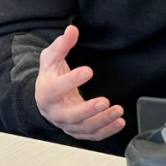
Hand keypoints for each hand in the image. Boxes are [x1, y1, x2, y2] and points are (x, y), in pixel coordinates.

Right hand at [35, 25, 124, 140]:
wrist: (46, 98)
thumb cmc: (50, 77)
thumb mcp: (51, 59)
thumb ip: (61, 45)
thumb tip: (72, 30)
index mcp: (46, 93)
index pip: (55, 89)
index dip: (70, 81)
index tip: (87, 71)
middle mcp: (56, 112)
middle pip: (70, 116)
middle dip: (88, 110)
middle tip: (104, 102)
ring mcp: (67, 124)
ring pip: (83, 128)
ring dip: (102, 121)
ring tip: (118, 111)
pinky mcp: (78, 130)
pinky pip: (92, 136)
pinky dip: (106, 131)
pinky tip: (119, 122)